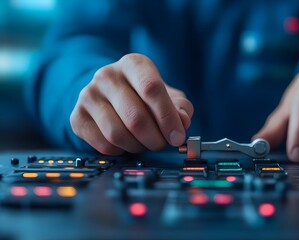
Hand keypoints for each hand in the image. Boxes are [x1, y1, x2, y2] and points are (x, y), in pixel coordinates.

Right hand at [70, 53, 192, 154]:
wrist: (110, 94)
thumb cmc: (145, 96)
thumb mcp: (169, 95)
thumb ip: (180, 108)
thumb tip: (183, 122)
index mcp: (133, 64)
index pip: (151, 89)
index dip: (167, 117)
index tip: (177, 137)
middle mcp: (107, 76)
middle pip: (135, 117)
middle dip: (155, 139)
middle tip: (163, 144)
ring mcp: (88, 95)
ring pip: (117, 134)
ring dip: (138, 147)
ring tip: (146, 143)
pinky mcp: (77, 117)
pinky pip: (103, 145)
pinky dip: (121, 151)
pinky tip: (127, 143)